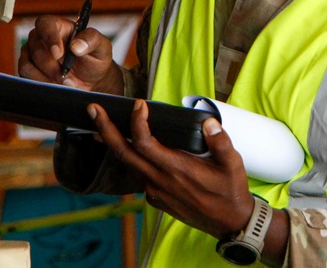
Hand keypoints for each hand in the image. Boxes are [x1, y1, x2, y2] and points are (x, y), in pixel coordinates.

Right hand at [18, 15, 123, 94]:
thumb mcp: (102, 47)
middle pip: (36, 48)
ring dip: (46, 76)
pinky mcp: (28, 67)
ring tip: (64, 80)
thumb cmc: (94, 58)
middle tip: (66, 75)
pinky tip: (54, 83)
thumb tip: (76, 45)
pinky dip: (40, 81)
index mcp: (58, 25)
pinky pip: (25, 74)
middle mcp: (41, 36)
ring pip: (28, 63)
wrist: (91, 80)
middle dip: (51, 65)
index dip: (50, 38)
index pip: (45, 24)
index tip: (59, 54)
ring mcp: (32, 52)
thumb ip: (92, 40)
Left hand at [88, 98, 254, 238]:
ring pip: (128, 164)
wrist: (229, 223)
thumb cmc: (230, 192)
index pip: (144, 142)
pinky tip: (129, 149)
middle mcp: (160, 180)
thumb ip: (220, 141)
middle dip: (106, 129)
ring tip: (101, 127)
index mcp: (176, 169)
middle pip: (124, 153)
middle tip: (94, 110)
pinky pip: (138, 175)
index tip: (139, 105)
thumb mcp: (233, 164)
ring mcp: (155, 191)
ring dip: (114, 144)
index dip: (136, 121)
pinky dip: (130, 159)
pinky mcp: (156, 199)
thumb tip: (208, 123)